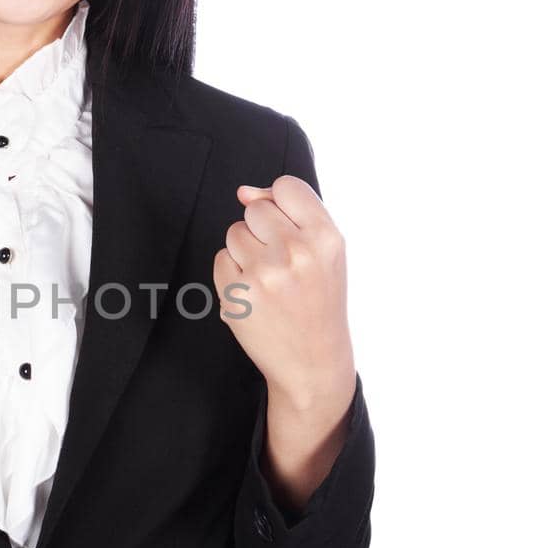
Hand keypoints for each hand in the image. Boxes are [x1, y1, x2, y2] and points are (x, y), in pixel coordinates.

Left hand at [212, 174, 353, 408]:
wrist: (312, 361)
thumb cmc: (319, 299)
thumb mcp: (325, 252)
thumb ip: (292, 212)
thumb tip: (244, 191)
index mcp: (326, 238)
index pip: (286, 186)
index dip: (281, 204)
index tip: (289, 227)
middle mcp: (296, 253)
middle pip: (255, 209)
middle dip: (263, 230)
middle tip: (282, 262)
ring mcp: (264, 274)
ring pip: (234, 233)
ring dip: (246, 251)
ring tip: (270, 279)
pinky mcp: (237, 294)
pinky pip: (221, 259)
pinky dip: (233, 273)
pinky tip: (255, 294)